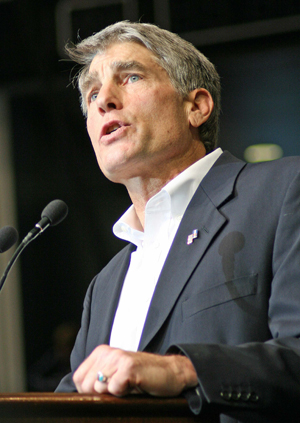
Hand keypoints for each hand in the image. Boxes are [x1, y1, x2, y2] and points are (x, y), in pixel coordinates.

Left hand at [73, 344, 197, 395]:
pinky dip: (124, 393)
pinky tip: (135, 386)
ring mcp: (118, 358)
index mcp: (101, 353)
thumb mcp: (116, 376)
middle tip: (121, 389)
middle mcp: (107, 352)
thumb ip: (98, 381)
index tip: (107, 391)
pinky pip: (114, 388)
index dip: (89, 392)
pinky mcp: (129, 367)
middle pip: (86, 385)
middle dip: (101, 395)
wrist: (171, 373)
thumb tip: (79, 398)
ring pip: (99, 388)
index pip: (79, 379)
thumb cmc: (143, 378)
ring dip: (114, 394)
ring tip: (128, 386)